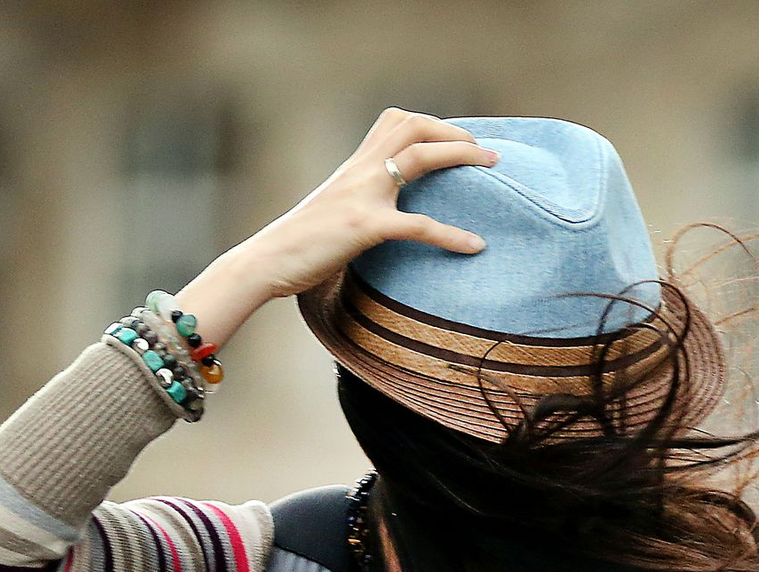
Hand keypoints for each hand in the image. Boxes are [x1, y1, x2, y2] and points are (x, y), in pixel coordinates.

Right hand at [239, 107, 499, 299]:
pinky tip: (474, 246)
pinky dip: (451, 234)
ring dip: (461, 155)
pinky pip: (418, 224)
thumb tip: (381, 221)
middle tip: (484, 153)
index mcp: (353, 168)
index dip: (431, 124)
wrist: (267, 261)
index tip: (457, 141)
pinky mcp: (365, 227)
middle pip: (413, 126)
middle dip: (454, 133)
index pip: (395, 122)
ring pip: (419, 156)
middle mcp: (359, 172)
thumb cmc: (298, 247)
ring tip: (491, 167)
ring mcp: (363, 196)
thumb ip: (358, 207)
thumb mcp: (333, 215)